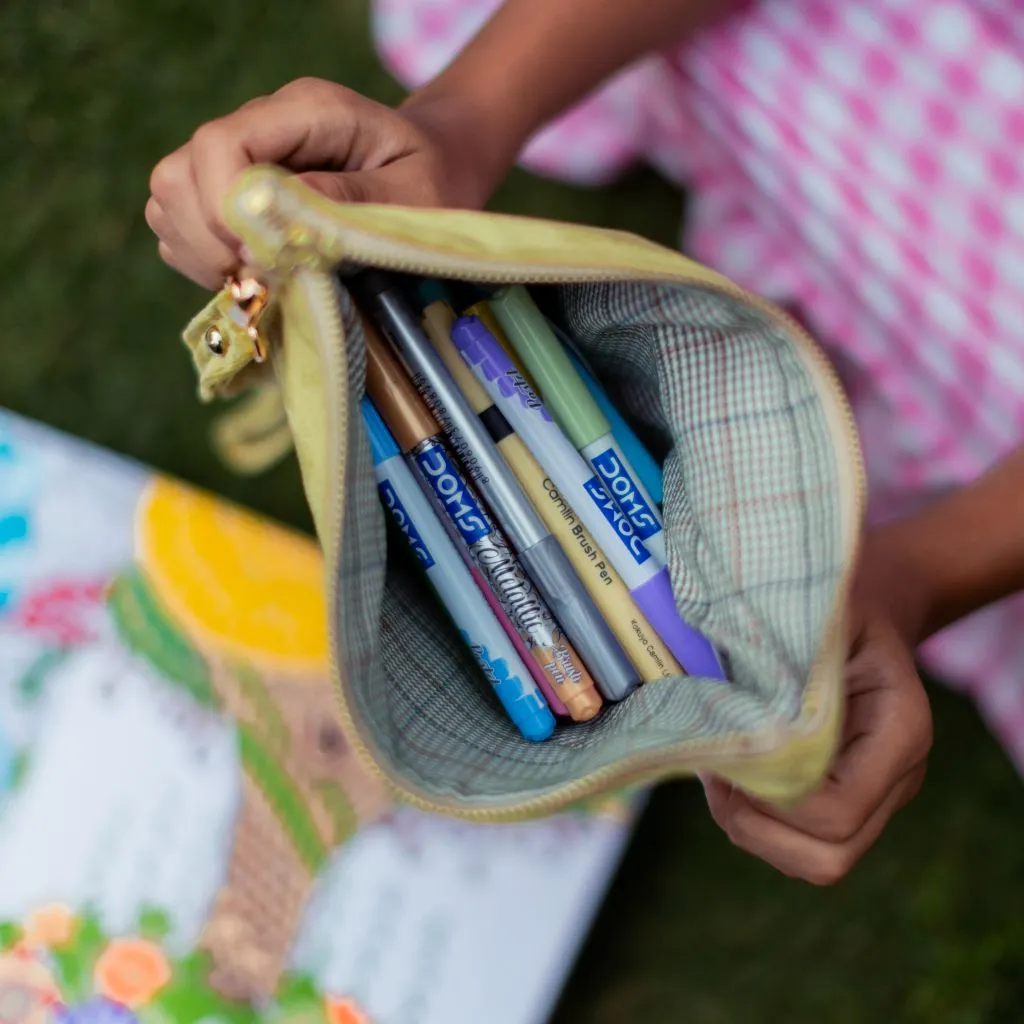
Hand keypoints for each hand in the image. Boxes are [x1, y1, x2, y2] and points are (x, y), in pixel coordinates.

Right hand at [146, 77, 502, 288]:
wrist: (435, 166)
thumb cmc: (434, 181)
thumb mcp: (414, 194)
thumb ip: (348, 204)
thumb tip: (270, 223)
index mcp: (306, 111)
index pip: (220, 145)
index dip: (224, 210)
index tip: (262, 259)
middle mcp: (260, 126)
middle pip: (178, 175)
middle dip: (210, 242)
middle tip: (264, 280)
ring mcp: (240, 159)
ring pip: (169, 202)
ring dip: (203, 255)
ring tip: (261, 281)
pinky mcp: (231, 195)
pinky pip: (181, 229)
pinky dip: (205, 262)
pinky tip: (254, 276)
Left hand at [701, 529, 933, 884]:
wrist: (868, 609)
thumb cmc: (835, 604)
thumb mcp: (817, 612)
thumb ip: (782, 654)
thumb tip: (714, 694)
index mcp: (900, 728)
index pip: (837, 808)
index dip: (772, 797)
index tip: (728, 753)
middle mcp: (897, 777)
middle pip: (830, 856)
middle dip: (757, 828)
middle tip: (715, 776)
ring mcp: (875, 796)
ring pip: (814, 861)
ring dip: (751, 829)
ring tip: (717, 775)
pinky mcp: (847, 801)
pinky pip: (801, 843)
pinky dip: (756, 823)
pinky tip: (729, 776)